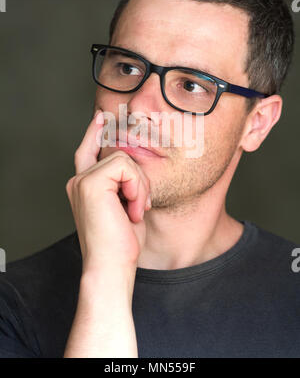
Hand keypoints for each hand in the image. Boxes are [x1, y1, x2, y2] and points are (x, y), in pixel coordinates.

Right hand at [65, 110, 150, 272]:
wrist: (112, 267)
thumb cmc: (121, 243)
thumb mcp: (125, 207)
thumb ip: (123, 184)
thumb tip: (130, 162)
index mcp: (83, 186)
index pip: (88, 150)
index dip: (94, 132)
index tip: (101, 116)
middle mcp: (78, 180)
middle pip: (114, 153)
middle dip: (137, 177)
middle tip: (140, 206)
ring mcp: (81, 180)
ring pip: (123, 158)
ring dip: (140, 185)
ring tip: (136, 210)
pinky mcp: (90, 183)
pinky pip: (125, 166)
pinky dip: (137, 187)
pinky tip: (134, 210)